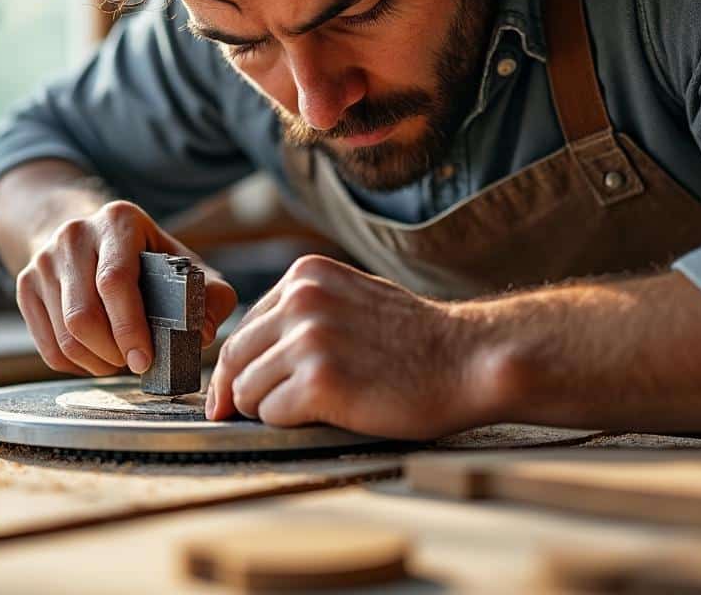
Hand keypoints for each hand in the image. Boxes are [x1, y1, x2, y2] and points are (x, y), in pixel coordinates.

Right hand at [16, 200, 237, 376]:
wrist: (89, 235)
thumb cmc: (146, 257)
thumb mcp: (183, 264)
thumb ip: (210, 295)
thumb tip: (202, 334)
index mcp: (118, 221)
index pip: (115, 281)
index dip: (130, 327)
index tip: (145, 359)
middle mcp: (74, 234)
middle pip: (83, 315)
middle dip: (113, 352)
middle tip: (137, 362)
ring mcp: (43, 260)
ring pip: (64, 335)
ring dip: (96, 362)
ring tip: (119, 360)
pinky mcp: (24, 284)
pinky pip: (47, 346)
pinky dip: (75, 365)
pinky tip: (96, 358)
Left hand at [204, 255, 490, 439]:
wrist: (468, 360)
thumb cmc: (416, 340)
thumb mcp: (351, 299)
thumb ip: (303, 314)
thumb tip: (250, 352)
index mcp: (305, 275)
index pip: (244, 327)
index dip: (238, 366)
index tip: (232, 391)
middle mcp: (301, 300)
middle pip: (234, 358)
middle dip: (240, 391)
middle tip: (246, 415)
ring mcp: (309, 340)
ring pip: (247, 391)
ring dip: (271, 409)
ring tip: (311, 410)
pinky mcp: (319, 382)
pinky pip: (272, 415)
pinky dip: (290, 424)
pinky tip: (324, 416)